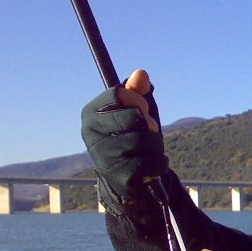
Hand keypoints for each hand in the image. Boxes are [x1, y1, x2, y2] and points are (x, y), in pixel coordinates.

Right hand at [81, 69, 166, 211]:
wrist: (128, 177)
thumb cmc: (131, 137)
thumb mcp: (134, 112)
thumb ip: (137, 92)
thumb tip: (141, 73)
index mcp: (90, 114)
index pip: (119, 94)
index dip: (137, 100)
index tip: (141, 108)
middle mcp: (90, 134)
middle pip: (135, 117)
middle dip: (150, 125)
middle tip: (148, 132)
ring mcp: (103, 157)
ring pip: (145, 140)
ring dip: (156, 145)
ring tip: (150, 149)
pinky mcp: (119, 177)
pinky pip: (153, 163)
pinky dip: (161, 162)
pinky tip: (153, 165)